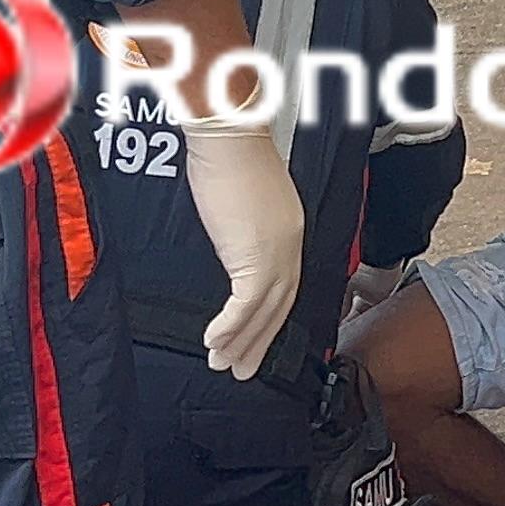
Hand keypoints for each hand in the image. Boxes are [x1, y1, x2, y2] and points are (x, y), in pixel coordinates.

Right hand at [179, 112, 303, 378]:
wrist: (229, 135)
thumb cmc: (229, 152)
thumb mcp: (241, 194)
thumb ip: (242, 222)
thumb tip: (229, 234)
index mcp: (289, 229)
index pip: (283, 285)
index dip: (269, 316)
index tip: (254, 337)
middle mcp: (290, 245)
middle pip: (278, 307)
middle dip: (259, 342)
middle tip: (242, 369)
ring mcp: (276, 253)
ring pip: (263, 313)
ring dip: (241, 343)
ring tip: (223, 365)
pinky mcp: (254, 257)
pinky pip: (244, 306)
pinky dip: (229, 329)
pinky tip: (214, 343)